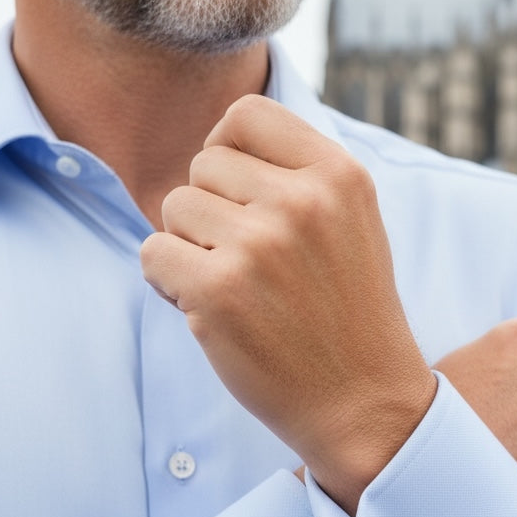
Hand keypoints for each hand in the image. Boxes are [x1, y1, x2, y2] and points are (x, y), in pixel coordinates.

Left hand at [141, 95, 436, 515]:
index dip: (228, 149)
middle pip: (204, 163)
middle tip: (246, 258)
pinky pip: (152, 253)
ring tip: (236, 286)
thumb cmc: (348, 309)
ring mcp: (260, 245)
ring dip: (189, 247)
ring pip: (174, 207)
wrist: (364, 402)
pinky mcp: (218, 291)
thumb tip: (219, 138)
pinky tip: (211, 310)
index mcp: (339, 174)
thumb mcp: (351, 220)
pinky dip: (168, 282)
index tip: (240, 192)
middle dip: (211, 208)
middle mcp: (302, 201)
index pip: (246, 114)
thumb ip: (298, 172)